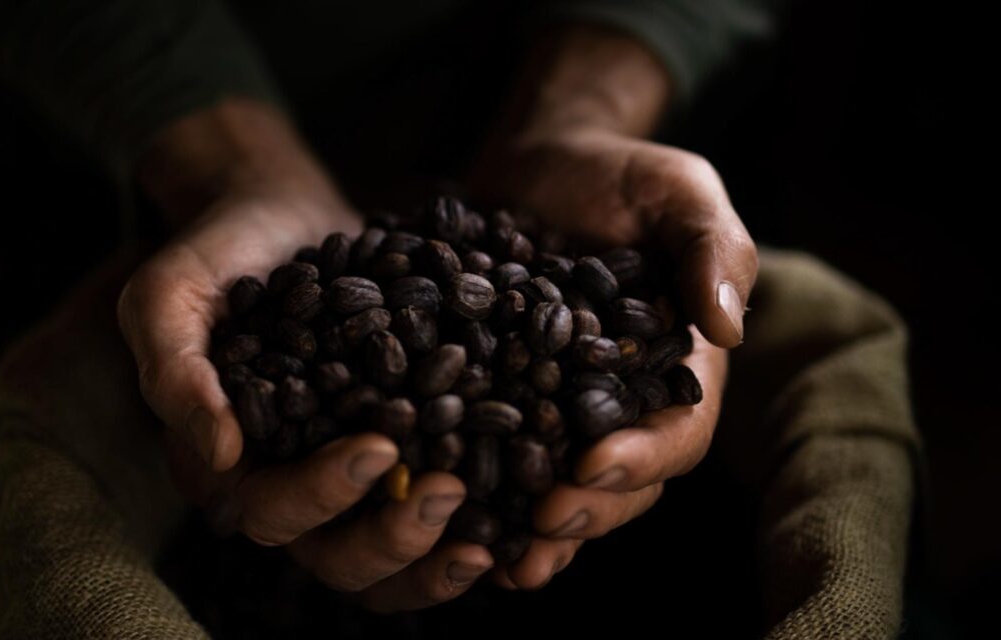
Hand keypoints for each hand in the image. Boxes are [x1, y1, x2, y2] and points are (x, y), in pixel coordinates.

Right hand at [118, 99, 492, 610]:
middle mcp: (297, 484)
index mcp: (233, 468)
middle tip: (449, 493)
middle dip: (395, 539)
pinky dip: (482, 514)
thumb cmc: (217, 254)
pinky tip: (525, 498)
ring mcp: (355, 470)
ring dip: (442, 554)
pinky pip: (441, 497)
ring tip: (493, 535)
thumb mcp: (168, 299)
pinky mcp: (409, 443)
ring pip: (396, 550)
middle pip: (342, 557)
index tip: (377, 447)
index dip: (321, 496)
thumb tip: (220, 455)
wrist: (281, 216)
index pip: (272, 512)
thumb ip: (176, 372)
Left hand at [468, 27, 756, 587]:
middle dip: (586, 510)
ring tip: (502, 557)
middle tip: (542, 522)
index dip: (643, 457)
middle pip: (619, 483)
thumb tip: (726, 329)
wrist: (540, 163)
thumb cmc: (621, 176)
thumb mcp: (679, 193)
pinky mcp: (498, 398)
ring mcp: (556, 409)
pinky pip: (494, 459)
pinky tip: (451, 519)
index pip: (677, 432)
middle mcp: (620, 405)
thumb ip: (711, 251)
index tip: (594, 462)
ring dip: (532, 531)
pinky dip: (479, 496)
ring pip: (558, 489)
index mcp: (675, 370)